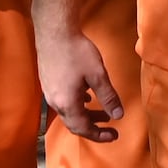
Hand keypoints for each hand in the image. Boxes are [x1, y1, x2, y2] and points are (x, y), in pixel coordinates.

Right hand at [33, 19, 122, 142]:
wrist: (54, 31)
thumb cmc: (76, 52)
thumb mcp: (98, 75)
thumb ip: (108, 97)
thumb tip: (119, 116)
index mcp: (67, 103)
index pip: (83, 129)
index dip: (99, 136)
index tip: (114, 136)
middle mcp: (55, 102)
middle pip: (75, 124)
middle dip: (94, 128)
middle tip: (110, 129)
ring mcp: (49, 92)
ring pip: (70, 113)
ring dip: (87, 115)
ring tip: (104, 113)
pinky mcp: (48, 83)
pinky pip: (64, 102)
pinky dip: (78, 105)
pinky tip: (87, 96)